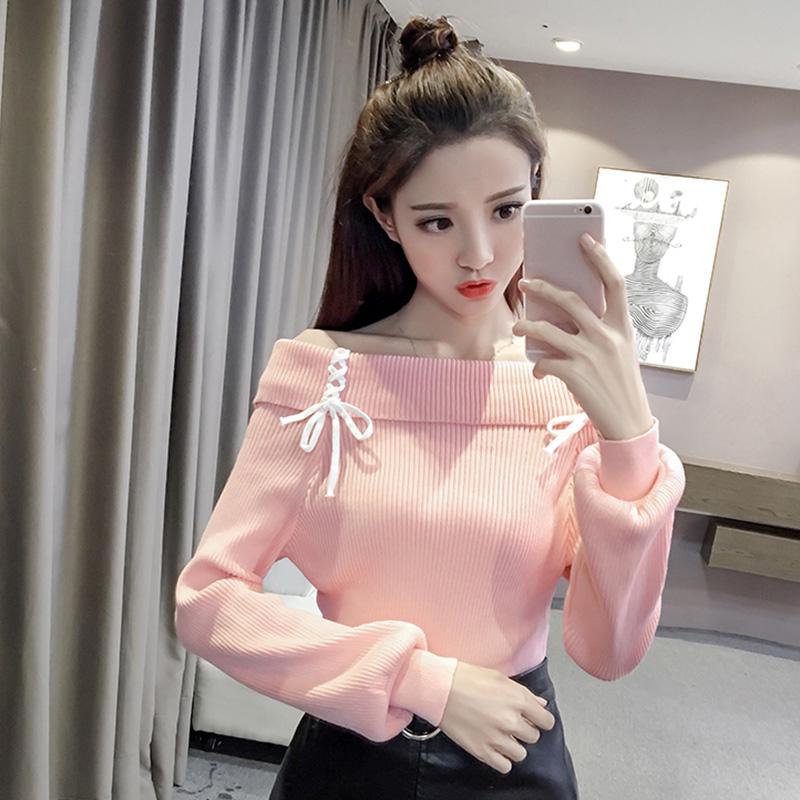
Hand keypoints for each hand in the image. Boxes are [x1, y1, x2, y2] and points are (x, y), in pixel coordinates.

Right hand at [439, 661, 554, 774]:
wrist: (440, 688)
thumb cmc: (466, 678)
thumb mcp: (499, 677)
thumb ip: (523, 693)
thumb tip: (540, 704)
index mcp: (518, 700)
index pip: (546, 721)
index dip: (541, 719)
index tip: (534, 719)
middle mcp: (511, 721)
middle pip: (533, 737)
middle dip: (524, 729)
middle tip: (510, 721)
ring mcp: (497, 738)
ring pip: (520, 753)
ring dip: (513, 745)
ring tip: (501, 734)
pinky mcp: (482, 751)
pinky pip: (505, 766)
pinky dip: (502, 759)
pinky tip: (494, 747)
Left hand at [513, 233, 653, 440]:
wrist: (628, 422)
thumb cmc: (620, 383)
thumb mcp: (619, 352)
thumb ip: (599, 331)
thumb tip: (562, 316)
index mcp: (622, 327)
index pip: (615, 282)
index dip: (600, 257)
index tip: (584, 239)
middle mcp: (607, 336)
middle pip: (570, 300)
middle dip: (544, 288)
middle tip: (526, 282)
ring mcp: (590, 355)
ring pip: (547, 329)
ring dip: (527, 325)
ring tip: (518, 325)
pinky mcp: (574, 375)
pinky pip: (544, 361)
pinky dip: (537, 366)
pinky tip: (537, 371)